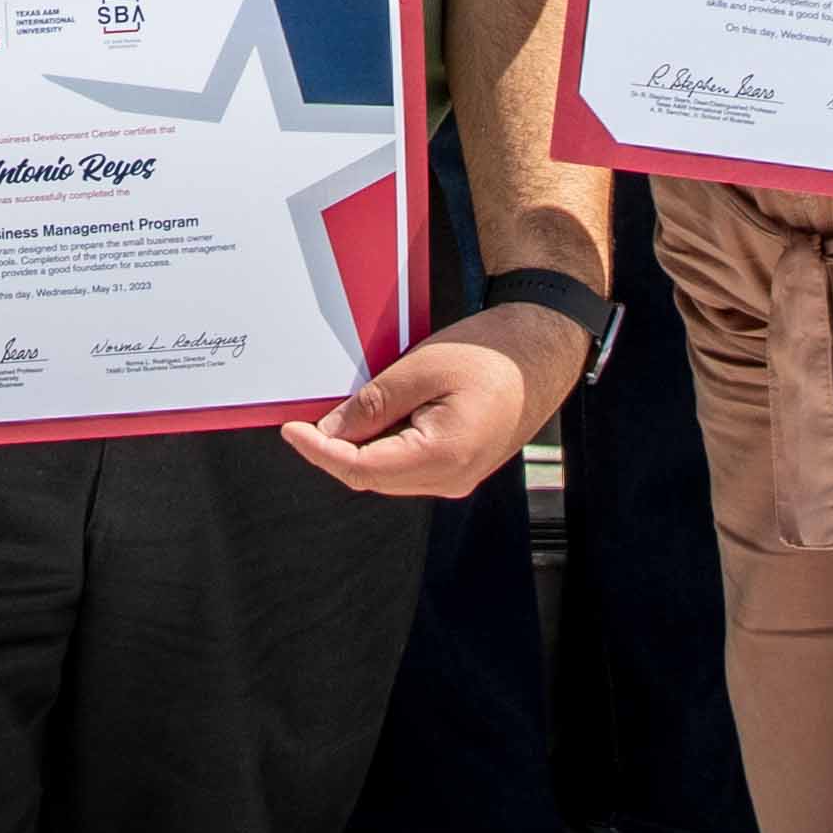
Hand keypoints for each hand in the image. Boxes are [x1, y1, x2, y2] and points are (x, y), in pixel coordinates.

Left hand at [283, 303, 570, 499]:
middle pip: (372, 477)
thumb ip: (372, 406)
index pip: (361, 470)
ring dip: (361, 448)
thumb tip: (331, 434)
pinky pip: (409, 465)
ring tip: (347, 411)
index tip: (290, 431)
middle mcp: (451, 479)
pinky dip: (385, 445)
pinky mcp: (460, 467)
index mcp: (442, 456)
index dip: (319, 452)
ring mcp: (458, 477)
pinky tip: (379, 416)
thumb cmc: (489, 353)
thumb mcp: (420, 368)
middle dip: (337, 450)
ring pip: (389, 474)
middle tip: (308, 417)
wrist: (541, 354)